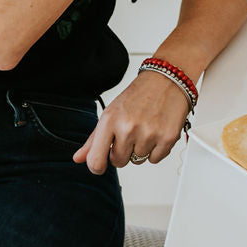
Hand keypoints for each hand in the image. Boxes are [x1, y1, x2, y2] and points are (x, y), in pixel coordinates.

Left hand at [72, 70, 189, 172]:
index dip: (97, 166)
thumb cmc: (139, 94)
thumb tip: (78, 158)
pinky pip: (155, 159)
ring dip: (141, 148)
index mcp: (110, 120)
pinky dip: (156, 149)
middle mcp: (128, 128)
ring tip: (146, 127)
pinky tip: (157, 130)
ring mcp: (148, 134)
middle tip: (132, 131)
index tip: (100, 165)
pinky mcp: (167, 138)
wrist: (167, 79)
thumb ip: (94, 139)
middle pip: (119, 162)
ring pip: (138, 160)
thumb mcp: (111, 112)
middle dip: (124, 150)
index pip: (95, 160)